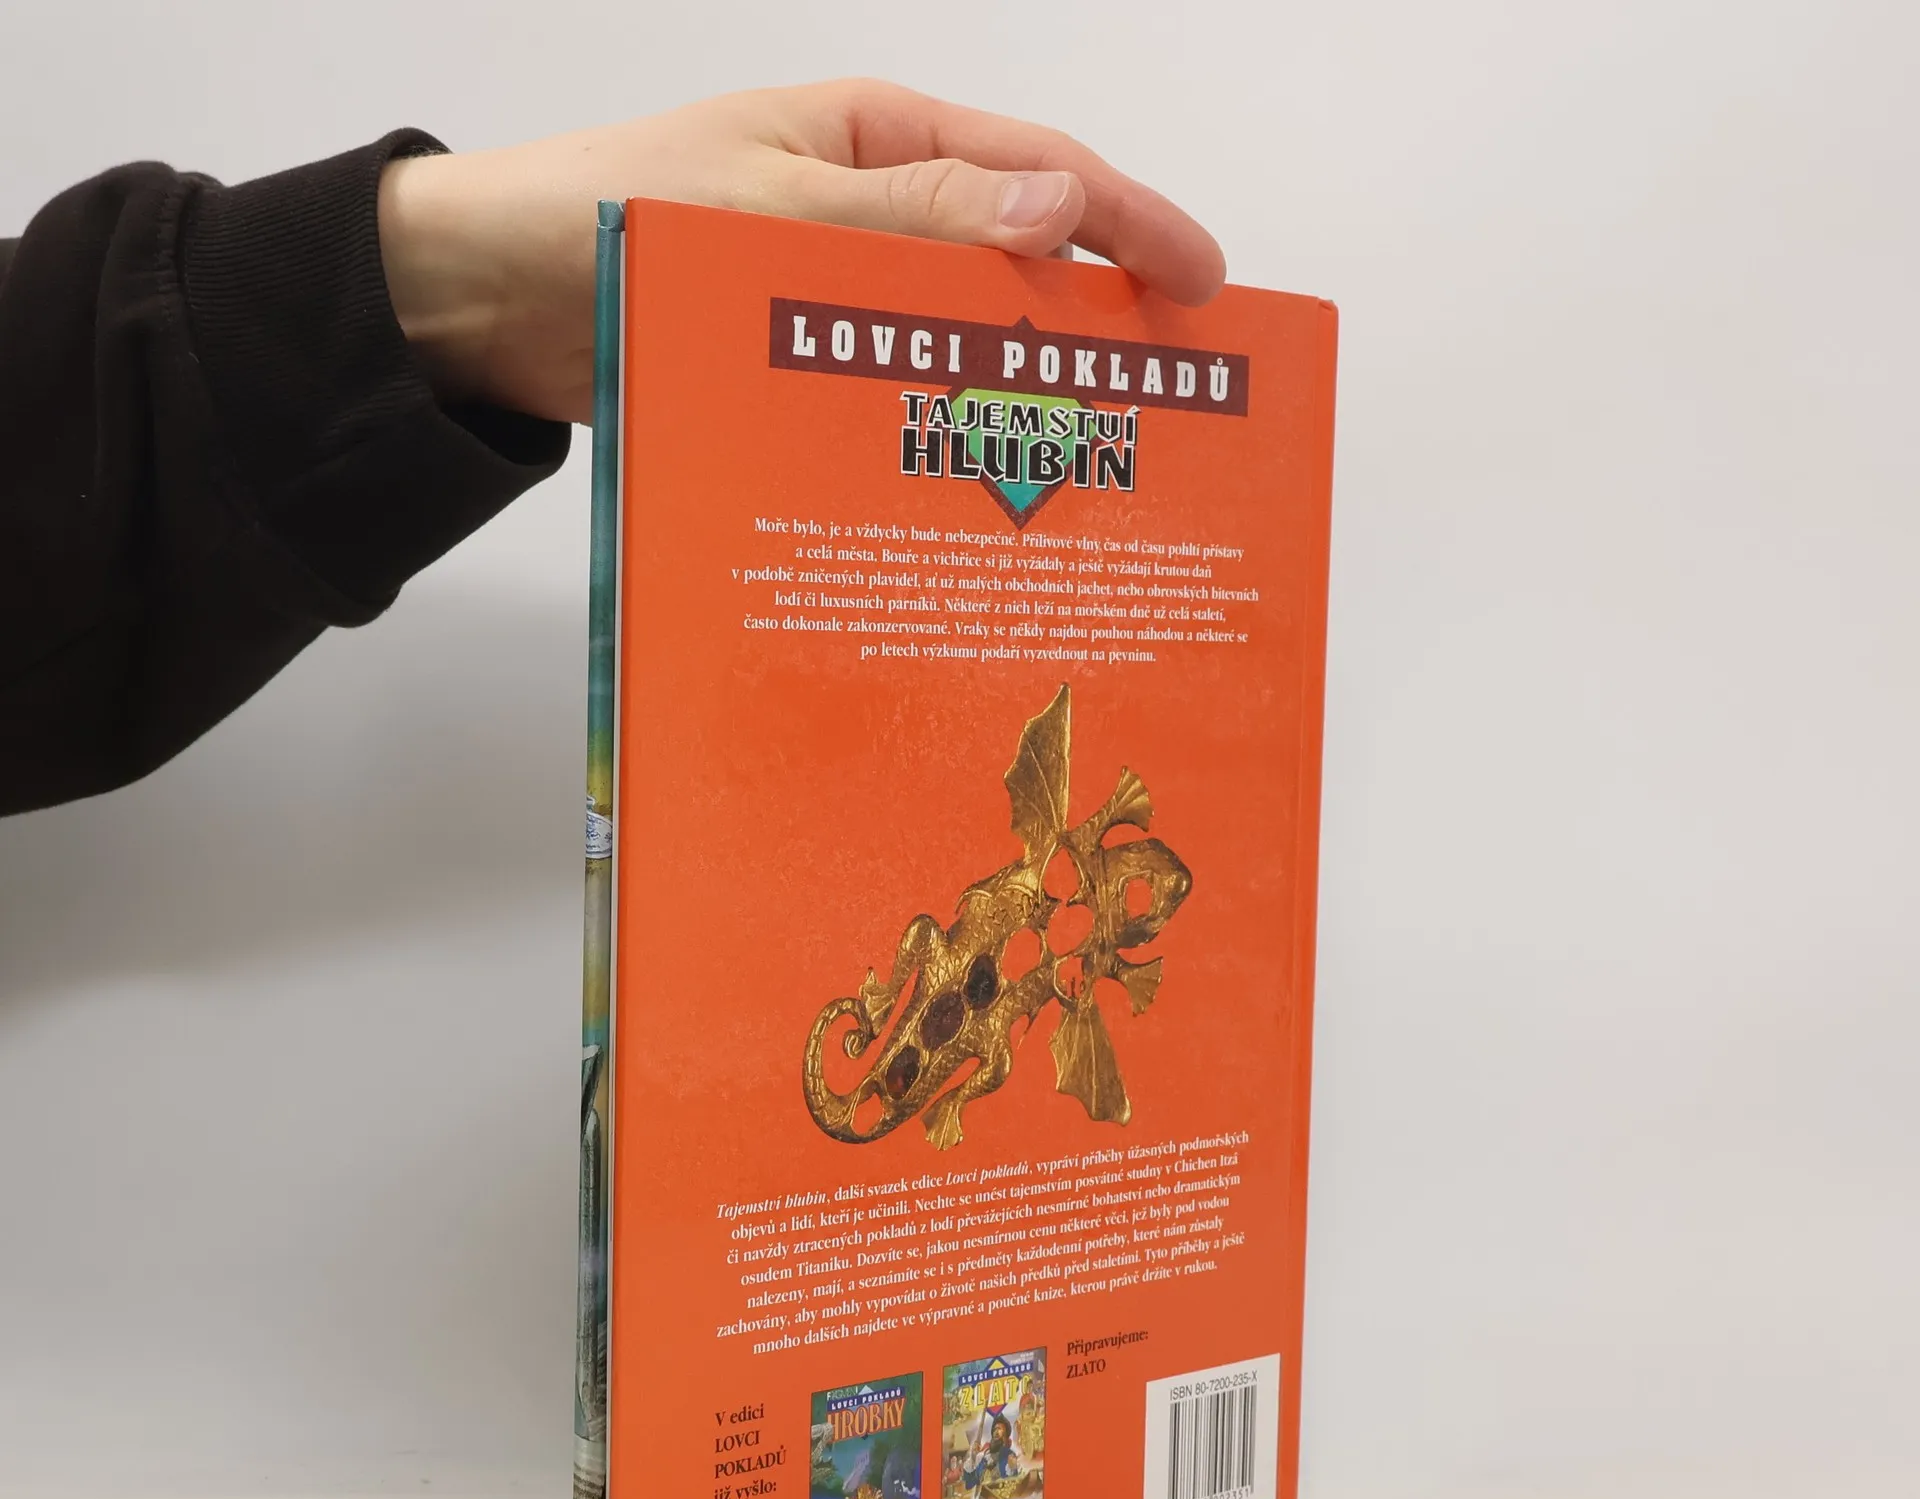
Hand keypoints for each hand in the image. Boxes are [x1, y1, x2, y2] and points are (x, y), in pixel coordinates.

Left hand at [377, 80, 1226, 425]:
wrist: (488, 301)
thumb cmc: (615, 218)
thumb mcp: (773, 202)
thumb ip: (918, 213)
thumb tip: (1061, 206)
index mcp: (879, 142)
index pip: (1039, 171)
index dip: (1133, 224)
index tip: (1207, 284)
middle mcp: (871, 215)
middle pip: (1016, 261)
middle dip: (1097, 317)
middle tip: (1174, 391)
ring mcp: (839, 296)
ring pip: (957, 338)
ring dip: (1020, 389)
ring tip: (1094, 458)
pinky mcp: (799, 367)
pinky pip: (890, 392)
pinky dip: (938, 428)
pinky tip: (976, 485)